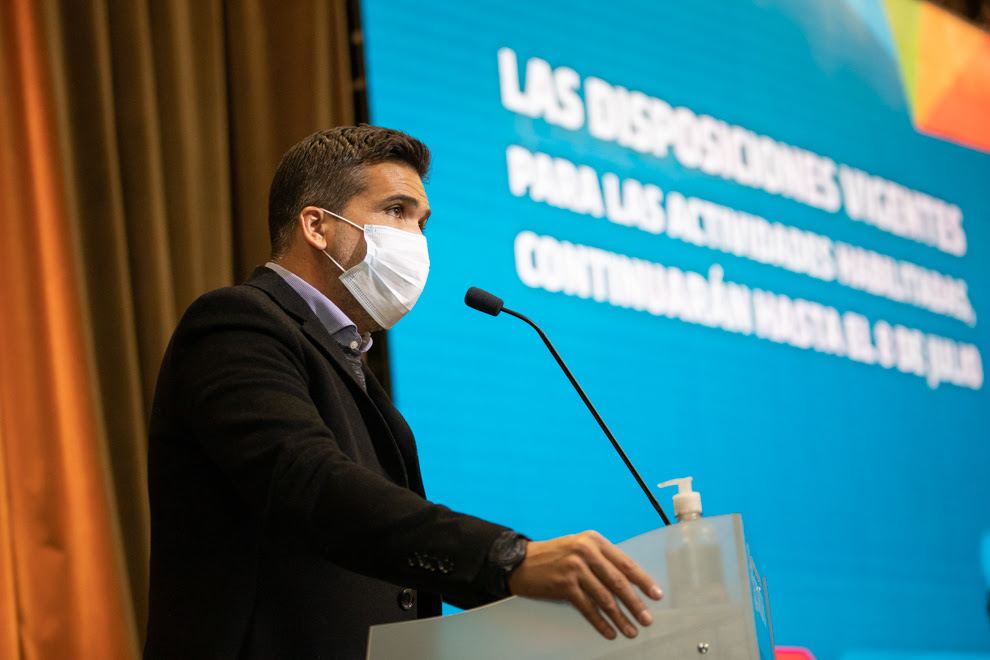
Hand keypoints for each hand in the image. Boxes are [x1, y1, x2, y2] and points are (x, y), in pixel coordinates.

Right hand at [507, 531, 662, 639]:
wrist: (522, 561)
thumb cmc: (555, 555)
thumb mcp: (580, 548)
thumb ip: (603, 560)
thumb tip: (630, 583)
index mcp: (594, 540)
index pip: (625, 563)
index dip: (643, 581)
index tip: (656, 594)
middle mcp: (586, 552)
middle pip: (618, 582)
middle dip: (635, 603)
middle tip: (646, 618)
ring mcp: (575, 569)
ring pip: (605, 598)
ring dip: (620, 617)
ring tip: (630, 630)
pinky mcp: (565, 585)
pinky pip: (588, 608)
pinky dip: (600, 622)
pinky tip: (609, 631)